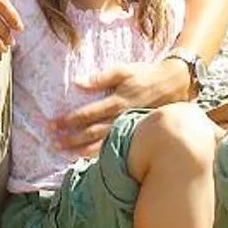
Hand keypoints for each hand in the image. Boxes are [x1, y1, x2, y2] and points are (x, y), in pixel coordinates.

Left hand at [51, 59, 185, 154]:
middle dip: (71, 138)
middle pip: (92, 132)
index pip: (87, 114)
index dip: (69, 120)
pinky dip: (102, 153)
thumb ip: (101, 78)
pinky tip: (90, 157)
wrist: (174, 84)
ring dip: (83, 149)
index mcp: (116, 101)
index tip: (53, 125)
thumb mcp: (123, 70)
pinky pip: (117, 146)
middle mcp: (121, 118)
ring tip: (66, 153)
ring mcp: (129, 128)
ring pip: (103, 143)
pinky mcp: (136, 133)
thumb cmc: (145, 75)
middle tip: (54, 143)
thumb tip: (77, 83)